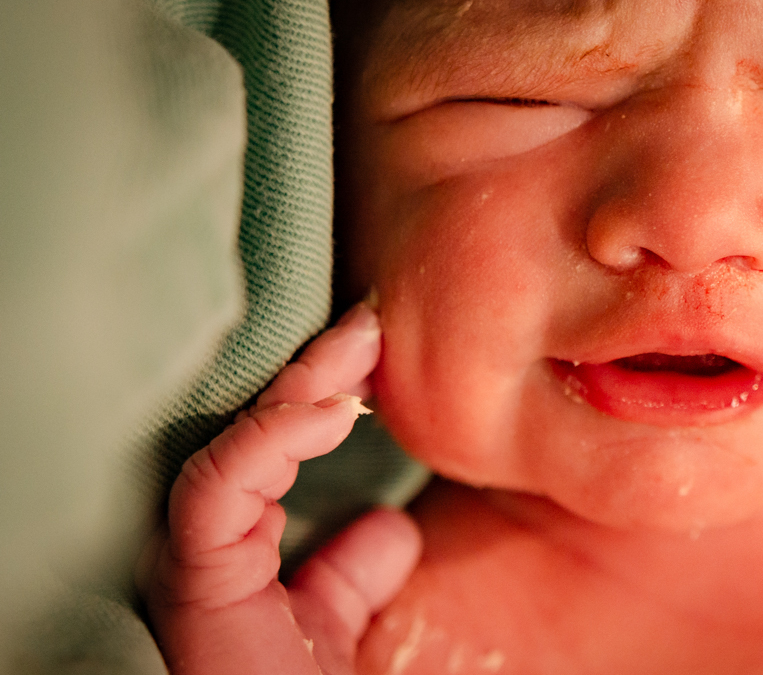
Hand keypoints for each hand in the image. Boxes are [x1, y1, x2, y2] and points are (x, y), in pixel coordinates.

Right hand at [139, 303, 421, 674]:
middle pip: (258, 425)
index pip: (278, 441)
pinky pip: (222, 482)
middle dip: (317, 366)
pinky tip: (334, 411)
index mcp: (238, 544)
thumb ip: (352, 573)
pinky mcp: (194, 569)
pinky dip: (275, 437)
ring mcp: (196, 549)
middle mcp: (210, 537)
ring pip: (241, 436)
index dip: (325, 390)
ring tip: (360, 341)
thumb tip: (389, 526)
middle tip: (369, 319)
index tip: (377, 347)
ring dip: (303, 383)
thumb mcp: (335, 621)